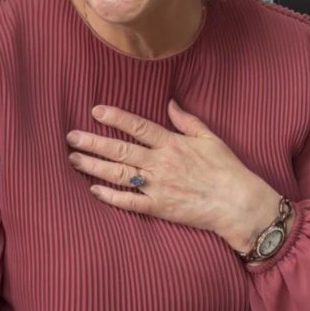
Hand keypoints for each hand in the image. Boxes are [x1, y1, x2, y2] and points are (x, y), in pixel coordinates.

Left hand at [66, 100, 283, 252]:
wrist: (238, 204)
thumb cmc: (226, 169)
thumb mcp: (209, 138)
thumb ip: (187, 120)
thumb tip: (170, 103)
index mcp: (172, 144)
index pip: (138, 127)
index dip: (116, 118)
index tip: (95, 111)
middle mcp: (160, 163)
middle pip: (120, 149)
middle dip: (93, 142)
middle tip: (71, 137)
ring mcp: (157, 186)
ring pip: (118, 174)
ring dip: (94, 166)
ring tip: (74, 159)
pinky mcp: (159, 207)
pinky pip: (129, 202)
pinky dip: (110, 196)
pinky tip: (93, 190)